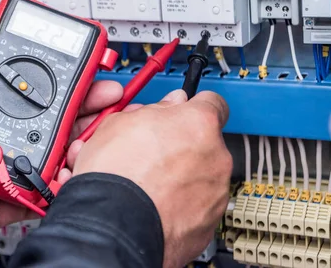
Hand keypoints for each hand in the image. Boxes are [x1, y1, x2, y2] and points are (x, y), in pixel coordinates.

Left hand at [0, 15, 122, 240]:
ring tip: (104, 123)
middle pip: (58, 117)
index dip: (62, 77)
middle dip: (88, 103)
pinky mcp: (16, 194)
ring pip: (61, 150)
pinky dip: (68, 178)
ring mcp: (16, 164)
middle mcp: (9, 134)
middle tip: (109, 91)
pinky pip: (48, 188)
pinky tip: (81, 162)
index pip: (36, 89)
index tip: (84, 63)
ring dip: (86, 137)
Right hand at [72, 89, 231, 267]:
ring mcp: (216, 192)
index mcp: (198, 123)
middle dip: (183, 146)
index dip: (193, 107)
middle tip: (153, 154)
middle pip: (206, 142)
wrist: (115, 227)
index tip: (181, 114)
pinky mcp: (209, 223)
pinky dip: (181, 205)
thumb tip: (165, 106)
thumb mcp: (120, 123)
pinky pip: (198, 206)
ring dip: (182, 177)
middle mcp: (216, 156)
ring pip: (202, 176)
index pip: (212, 102)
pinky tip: (155, 205)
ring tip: (148, 184)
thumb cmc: (116, 176)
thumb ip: (154, 109)